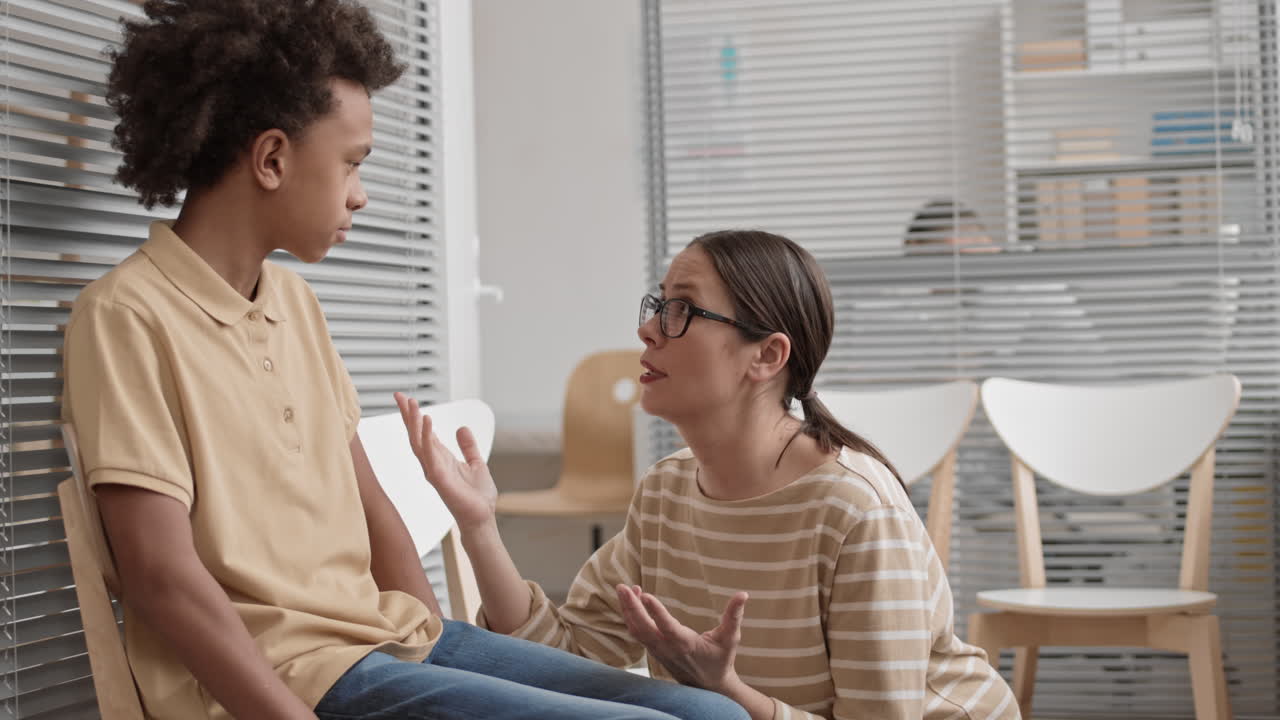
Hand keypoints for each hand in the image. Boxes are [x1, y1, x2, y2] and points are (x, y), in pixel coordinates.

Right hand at [393, 392, 497, 532]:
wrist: (482, 518)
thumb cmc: (477, 497)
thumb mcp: (476, 464)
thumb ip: (468, 447)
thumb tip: (462, 428)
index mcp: (441, 458)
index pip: (423, 433)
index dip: (414, 416)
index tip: (406, 399)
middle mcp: (433, 463)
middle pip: (415, 435)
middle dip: (407, 415)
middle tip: (400, 396)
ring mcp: (434, 471)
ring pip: (418, 442)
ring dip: (414, 422)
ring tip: (411, 404)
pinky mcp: (439, 478)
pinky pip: (430, 455)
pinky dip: (427, 437)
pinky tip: (426, 422)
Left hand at [616, 584, 747, 693]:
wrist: (708, 686)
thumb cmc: (720, 660)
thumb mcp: (730, 638)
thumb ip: (734, 616)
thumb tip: (743, 594)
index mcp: (686, 645)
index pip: (667, 627)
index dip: (656, 612)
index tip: (646, 595)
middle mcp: (667, 648)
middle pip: (643, 628)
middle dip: (631, 607)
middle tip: (622, 587)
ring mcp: (658, 651)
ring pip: (636, 630)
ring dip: (628, 610)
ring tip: (625, 589)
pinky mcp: (653, 650)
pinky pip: (637, 633)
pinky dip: (631, 616)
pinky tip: (633, 599)